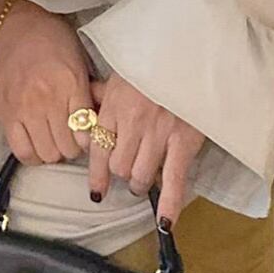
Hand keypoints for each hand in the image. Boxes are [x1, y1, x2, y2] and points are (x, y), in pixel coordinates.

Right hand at [0, 0, 93, 165]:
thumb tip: (98, 115)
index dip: (92, 138)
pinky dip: (33, 154)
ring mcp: (25, 109)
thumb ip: (88, 87)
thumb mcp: (78, 56)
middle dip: (74, 147)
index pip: (88, 130)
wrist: (8, 26)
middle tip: (72, 137)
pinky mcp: (5, 115)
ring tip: (54, 140)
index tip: (90, 133)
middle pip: (69, 147)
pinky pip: (22, 151)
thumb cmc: (48, 36)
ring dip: (54, 151)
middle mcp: (49, 99)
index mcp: (71, 82)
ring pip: (47, 153)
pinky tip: (37, 144)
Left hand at [86, 74, 205, 228]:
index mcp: (115, 105)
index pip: (98, 150)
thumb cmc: (154, 60)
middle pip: (118, 166)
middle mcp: (133, 123)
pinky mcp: (184, 141)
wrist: (190, 50)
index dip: (96, 174)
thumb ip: (101, 95)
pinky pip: (174, 180)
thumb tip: (83, 112)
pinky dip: (169, 203)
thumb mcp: (121, 72)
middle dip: (121, 173)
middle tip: (128, 171)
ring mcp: (159, 134)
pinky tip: (164, 222)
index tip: (97, 190)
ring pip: (140, 175)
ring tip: (143, 179)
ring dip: (140, 181)